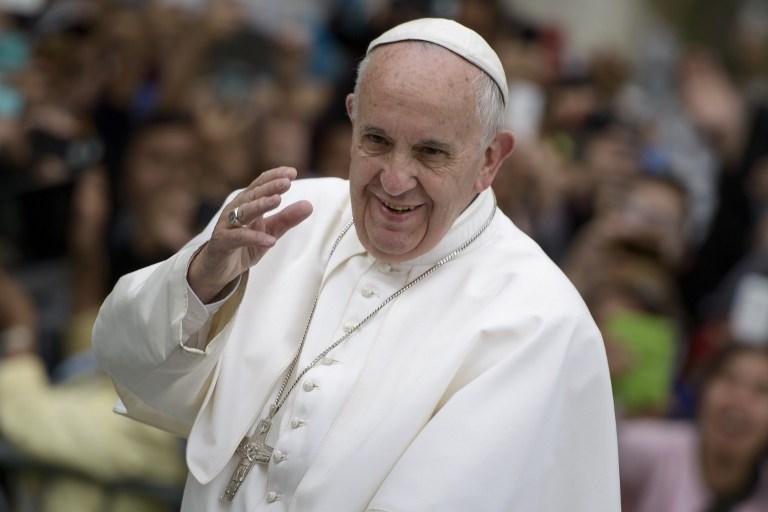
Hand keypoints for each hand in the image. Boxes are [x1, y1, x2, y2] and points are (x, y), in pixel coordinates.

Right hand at [188, 167, 312, 302]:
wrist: (218, 268)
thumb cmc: (243, 245)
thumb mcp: (269, 232)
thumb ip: (287, 219)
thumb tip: (309, 205)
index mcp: (247, 203)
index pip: (260, 185)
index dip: (274, 177)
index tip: (292, 172)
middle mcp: (235, 210)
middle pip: (252, 194)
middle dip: (269, 187)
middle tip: (287, 182)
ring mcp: (226, 225)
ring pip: (243, 212)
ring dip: (260, 205)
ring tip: (278, 201)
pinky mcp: (221, 242)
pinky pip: (238, 238)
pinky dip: (254, 238)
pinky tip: (271, 241)